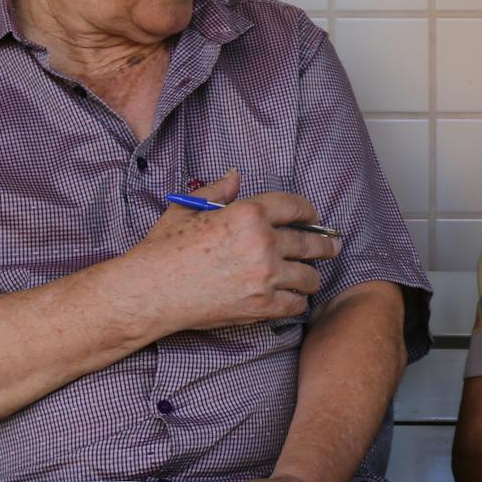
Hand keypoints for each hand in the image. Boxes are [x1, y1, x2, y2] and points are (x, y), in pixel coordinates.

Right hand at [122, 170, 340, 337]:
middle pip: (310, 242)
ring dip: (311, 276)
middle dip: (324, 244)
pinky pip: (296, 304)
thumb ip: (218, 190)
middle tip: (332, 247)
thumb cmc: (164, 249)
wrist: (150, 291)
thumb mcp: (188, 208)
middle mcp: (262, 242)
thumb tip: (235, 176)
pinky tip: (294, 298)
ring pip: (309, 276)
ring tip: (310, 276)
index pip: (295, 207)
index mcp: (248, 212)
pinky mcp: (261, 306)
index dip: (309, 212)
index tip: (313, 218)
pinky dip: (298, 301)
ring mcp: (265, 276)